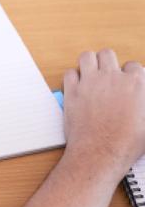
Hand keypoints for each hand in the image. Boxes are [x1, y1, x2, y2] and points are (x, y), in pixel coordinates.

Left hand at [63, 49, 144, 178]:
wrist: (100, 153)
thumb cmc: (126, 143)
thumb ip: (143, 104)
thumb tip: (140, 102)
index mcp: (135, 83)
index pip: (133, 65)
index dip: (129, 74)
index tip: (125, 82)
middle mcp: (112, 78)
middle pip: (108, 54)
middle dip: (107, 62)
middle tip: (105, 76)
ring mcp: (90, 83)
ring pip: (86, 56)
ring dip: (88, 63)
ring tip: (90, 75)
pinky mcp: (72, 92)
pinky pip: (69, 73)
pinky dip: (72, 77)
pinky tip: (76, 86)